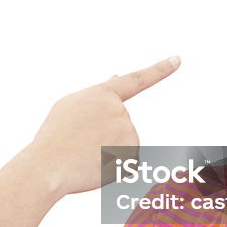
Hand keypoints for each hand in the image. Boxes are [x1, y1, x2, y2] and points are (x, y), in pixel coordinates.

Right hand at [24, 56, 179, 196]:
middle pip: (119, 124)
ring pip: (122, 144)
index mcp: (103, 94)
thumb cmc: (54, 136)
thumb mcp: (70, 106)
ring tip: (83, 154)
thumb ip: (97, 93)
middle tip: (79, 143)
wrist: (49, 166)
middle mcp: (120, 110)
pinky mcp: (132, 154)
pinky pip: (125, 161)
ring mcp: (128, 132)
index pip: (137, 80)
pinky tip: (93, 166)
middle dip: (102, 135)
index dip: (159, 70)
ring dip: (106, 151)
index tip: (177, 59)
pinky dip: (112, 167)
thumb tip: (118, 78)